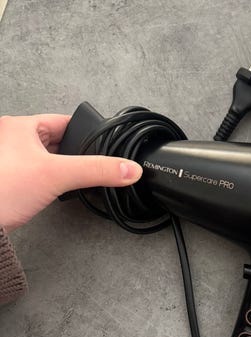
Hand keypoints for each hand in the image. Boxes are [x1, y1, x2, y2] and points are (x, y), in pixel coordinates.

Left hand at [0, 114, 142, 232]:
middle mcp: (13, 139)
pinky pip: (41, 176)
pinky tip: (58, 191)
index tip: (106, 144)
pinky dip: (53, 182)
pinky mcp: (11, 182)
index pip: (65, 122)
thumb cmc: (1, 191)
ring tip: (75, 179)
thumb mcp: (56, 174)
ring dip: (65, 169)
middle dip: (78, 154)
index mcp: (20, 126)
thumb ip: (96, 170)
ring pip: (50, 160)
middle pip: (60, 141)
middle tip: (92, 165)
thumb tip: (130, 169)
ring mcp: (11, 162)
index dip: (88, 132)